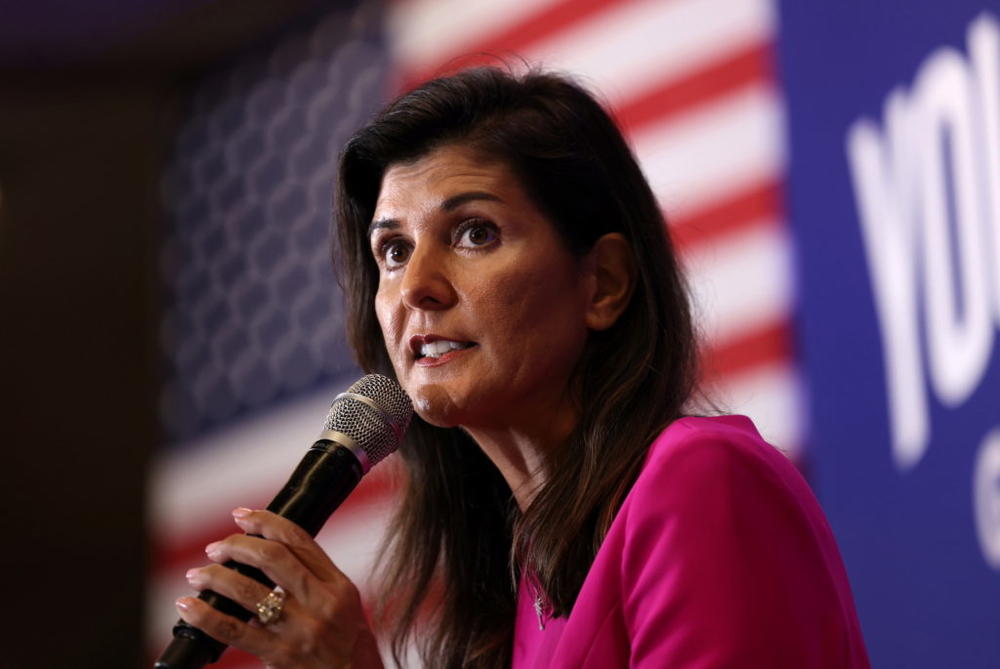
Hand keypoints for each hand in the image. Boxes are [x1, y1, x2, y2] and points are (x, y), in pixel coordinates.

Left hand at [176, 508, 382, 668]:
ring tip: (198, 574)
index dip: (266, 522)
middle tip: (217, 548)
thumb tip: (268, 554)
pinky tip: (189, 606)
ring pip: (248, 591)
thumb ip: (314, 578)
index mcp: (337, 585)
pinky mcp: (280, 655)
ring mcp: (299, 629)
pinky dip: (206, 615)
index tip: (242, 516)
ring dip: (215, 576)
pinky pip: (234, 630)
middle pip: (272, 558)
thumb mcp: (343, 602)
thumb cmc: (347, 643)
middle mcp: (320, 603)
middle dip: (237, 546)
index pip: (298, 540)